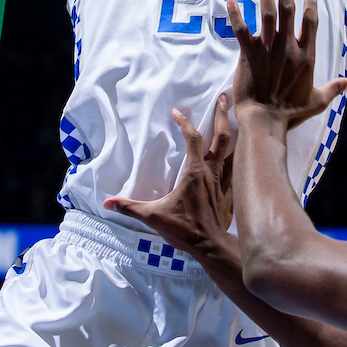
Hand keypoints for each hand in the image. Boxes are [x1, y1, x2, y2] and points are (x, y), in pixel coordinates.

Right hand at [104, 95, 232, 256]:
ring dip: (233, 132)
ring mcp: (224, 182)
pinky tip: (239, 155)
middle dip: (222, 114)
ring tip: (234, 118)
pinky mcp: (230, 194)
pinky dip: (238, 158)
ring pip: (233, 150)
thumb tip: (107, 203)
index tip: (177, 112)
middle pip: (221, 136)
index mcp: (194, 172)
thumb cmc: (184, 230)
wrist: (212, 249)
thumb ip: (130, 207)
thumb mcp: (153, 217)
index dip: (184, 122)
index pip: (192, 138)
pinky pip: (237, 170)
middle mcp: (211, 172)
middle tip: (223, 97)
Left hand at [230, 0, 346, 128]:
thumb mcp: (317, 101)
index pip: (310, 24)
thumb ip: (334, 88)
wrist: (264, 121)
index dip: (310, 5)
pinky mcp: (248, 54)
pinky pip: (240, 30)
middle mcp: (288, 48)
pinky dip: (235, 14)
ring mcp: (267, 50)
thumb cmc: (290, 114)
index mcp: (305, 57)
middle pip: (288, 10)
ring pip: (267, 14)